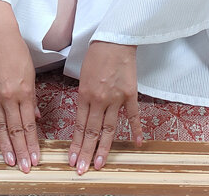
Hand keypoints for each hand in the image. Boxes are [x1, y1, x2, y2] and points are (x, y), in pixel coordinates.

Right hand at [0, 28, 40, 173]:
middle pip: (16, 130)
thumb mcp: (31, 75)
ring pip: (1, 127)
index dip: (32, 143)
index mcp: (24, 92)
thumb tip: (35, 118)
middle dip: (21, 151)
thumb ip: (32, 99)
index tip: (36, 158)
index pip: (29, 125)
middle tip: (25, 167)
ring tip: (11, 162)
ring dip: (6, 146)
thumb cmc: (18, 53)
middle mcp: (9, 97)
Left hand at [68, 40, 142, 173]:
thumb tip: (83, 113)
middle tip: (81, 169)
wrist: (114, 40)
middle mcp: (99, 100)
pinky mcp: (130, 94)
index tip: (71, 159)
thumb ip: (83, 96)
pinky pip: (133, 115)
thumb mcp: (82, 75)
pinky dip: (135, 130)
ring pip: (109, 129)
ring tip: (98, 164)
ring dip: (103, 148)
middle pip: (92, 131)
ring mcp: (116, 99)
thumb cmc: (96, 54)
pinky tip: (136, 144)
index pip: (78, 126)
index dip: (75, 144)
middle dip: (85, 152)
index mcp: (84, 95)